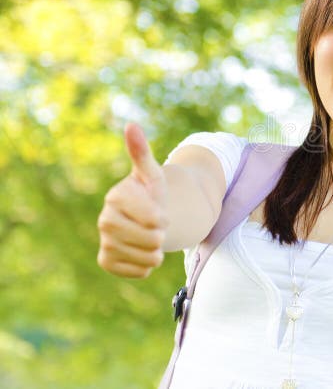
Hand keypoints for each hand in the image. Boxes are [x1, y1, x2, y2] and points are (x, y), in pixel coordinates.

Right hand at [97, 123, 168, 277]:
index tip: (160, 211)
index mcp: (116, 196)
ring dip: (157, 250)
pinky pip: (139, 271)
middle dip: (162, 234)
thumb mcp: (152, 173)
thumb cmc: (151, 193)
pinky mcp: (106, 261)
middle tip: (158, 227)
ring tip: (152, 239)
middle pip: (151, 239)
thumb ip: (142, 153)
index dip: (164, 217)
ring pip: (147, 257)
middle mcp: (105, 219)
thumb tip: (131, 125)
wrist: (146, 217)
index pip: (153, 217)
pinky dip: (148, 265)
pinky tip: (142, 252)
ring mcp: (105, 241)